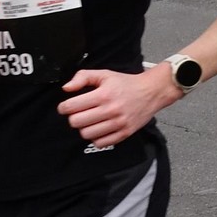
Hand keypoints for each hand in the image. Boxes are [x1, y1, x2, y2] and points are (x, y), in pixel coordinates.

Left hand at [58, 67, 177, 147]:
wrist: (152, 91)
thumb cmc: (127, 84)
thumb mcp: (104, 74)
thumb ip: (83, 77)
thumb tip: (67, 88)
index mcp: (103, 94)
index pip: (71, 107)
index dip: (64, 107)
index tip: (66, 107)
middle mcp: (110, 110)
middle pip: (76, 122)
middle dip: (74, 117)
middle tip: (79, 113)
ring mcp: (118, 123)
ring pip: (86, 134)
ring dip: (85, 128)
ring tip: (90, 121)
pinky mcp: (124, 133)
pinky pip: (100, 143)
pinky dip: (96, 138)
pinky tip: (99, 128)